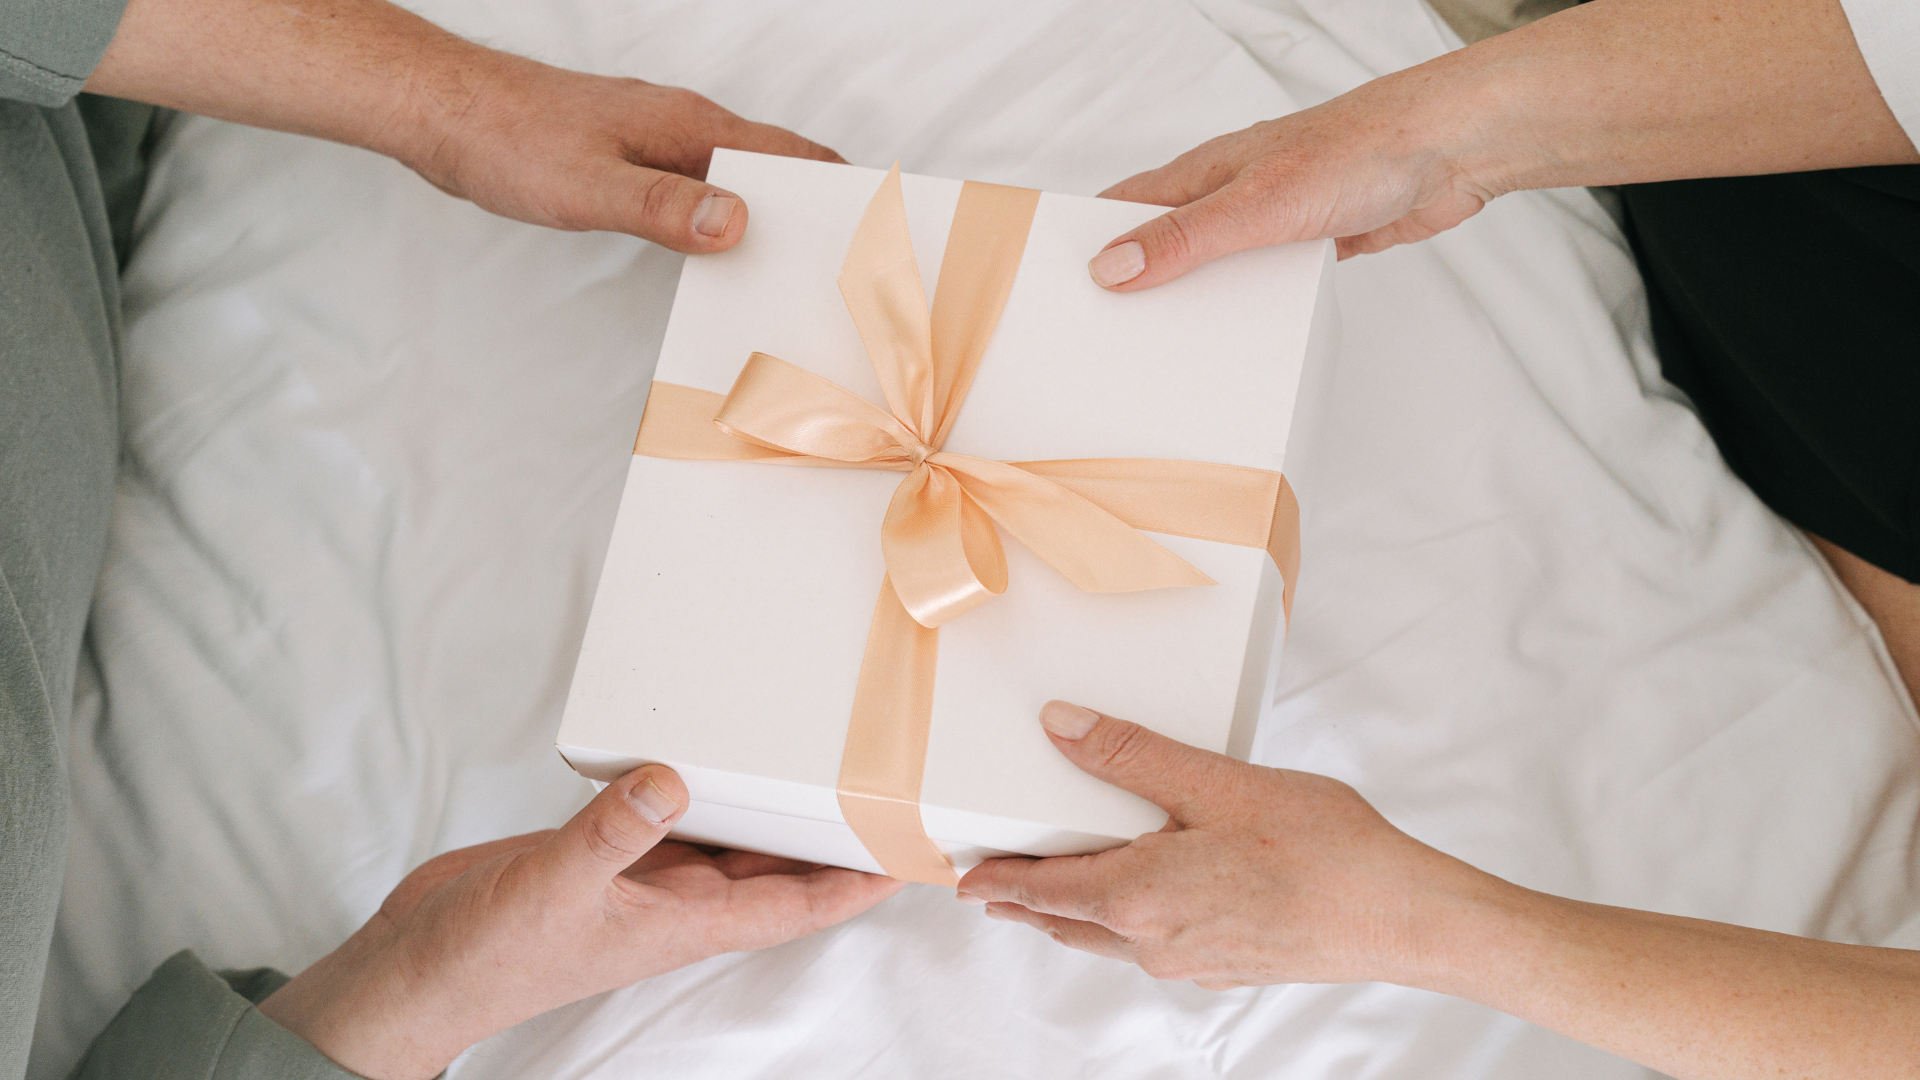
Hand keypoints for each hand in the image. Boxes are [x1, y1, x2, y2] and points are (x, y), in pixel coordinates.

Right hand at [259, 765, 903, 1078]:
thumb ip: (612, 832)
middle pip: (774, 868)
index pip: (793, 905)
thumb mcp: (554, 886)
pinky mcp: (600, 852)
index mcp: (681, 922)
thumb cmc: (486, 957)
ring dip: (768, 809)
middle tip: (884, 794)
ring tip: (822, 765)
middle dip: (829, 839)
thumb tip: (671, 779)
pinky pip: (664, 815)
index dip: (855, 885)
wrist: (418, 970)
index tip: (911, 860)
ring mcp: (637, 877)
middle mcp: (673, 901)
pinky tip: (704, 754)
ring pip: (724, 839)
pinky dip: (692, 786)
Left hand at [400, 48, 844, 251]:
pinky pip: (697, 190)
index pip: (787, 154)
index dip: (835, 190)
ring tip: (791, 274)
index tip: (870, 227)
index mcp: (689, 127)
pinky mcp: (631, 159)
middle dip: (811, 214)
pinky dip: (720, 221)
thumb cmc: (508, 140)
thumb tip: (737, 222)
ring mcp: (657, 142)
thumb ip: (665, 206)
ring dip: (765, 221)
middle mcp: (682, 128)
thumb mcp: (590, 186)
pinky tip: (716, 254)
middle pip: (771, 170)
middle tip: (840, 270)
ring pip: (734, 182)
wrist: (442, 112)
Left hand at [955, 701, 1506, 989]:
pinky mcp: (1227, 963)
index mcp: (1139, 897)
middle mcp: (1155, 942)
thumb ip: (1133, 755)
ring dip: (1075, 913)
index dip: (997, 882)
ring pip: (1111, 938)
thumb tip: (1060, 726)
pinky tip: (1147, 895)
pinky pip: (1154, 944)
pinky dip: (1127, 921)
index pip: (1043, 891)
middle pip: (1069, 922)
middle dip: (1027, 901)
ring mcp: (1192, 961)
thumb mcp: (1217, 784)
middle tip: (993, 882)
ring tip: (1055, 889)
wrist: (1402, 917)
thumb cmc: (1321, 852)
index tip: (962, 877)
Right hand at [1084, 0, 1916, 292]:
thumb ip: (1184, 241)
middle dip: (1134, 289)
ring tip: (1164, 359)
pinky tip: (1239, 347)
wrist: (1448, 151)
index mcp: (1200, 174)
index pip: (1123, 211)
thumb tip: (1112, 269)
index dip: (1086, 245)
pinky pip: (1262, 289)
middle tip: (1103, 342)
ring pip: (1214, 272)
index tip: (1055, 289)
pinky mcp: (1310, 246)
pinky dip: (1247, 315)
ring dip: (1195, 309)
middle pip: (1164, 247)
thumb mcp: (1254, 206)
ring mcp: (1268, 222)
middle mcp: (1228, 195)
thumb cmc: (1358, 150)